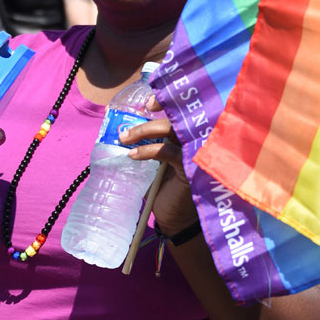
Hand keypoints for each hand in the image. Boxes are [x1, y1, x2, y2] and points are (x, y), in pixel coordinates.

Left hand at [118, 94, 200, 237]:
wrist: (174, 219)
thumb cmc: (165, 190)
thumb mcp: (156, 164)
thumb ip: (150, 146)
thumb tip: (124, 131)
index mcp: (188, 137)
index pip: (182, 111)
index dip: (169, 101)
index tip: (149, 102)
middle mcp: (194, 141)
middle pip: (177, 115)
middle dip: (156, 111)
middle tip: (136, 115)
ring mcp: (194, 153)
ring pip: (173, 129)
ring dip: (145, 130)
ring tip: (125, 138)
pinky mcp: (190, 167)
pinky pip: (169, 151)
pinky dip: (149, 150)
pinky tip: (133, 155)